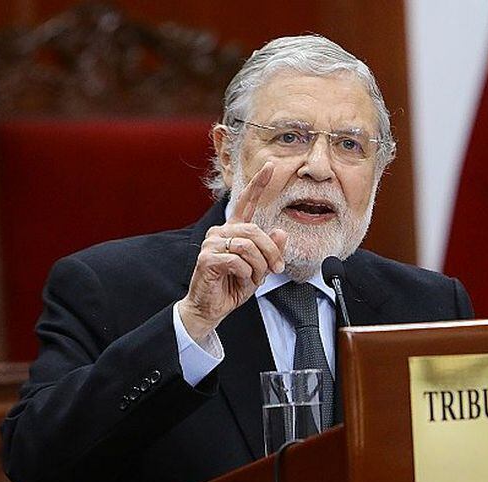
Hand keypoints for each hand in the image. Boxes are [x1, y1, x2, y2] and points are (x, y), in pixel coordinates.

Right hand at [178, 162, 287, 339]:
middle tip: (276, 269)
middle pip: (255, 231)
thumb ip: (271, 250)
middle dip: (271, 252)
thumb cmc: (232, 286)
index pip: (246, 201)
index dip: (259, 183)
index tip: (271, 166)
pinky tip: (240, 280)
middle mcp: (221, 232)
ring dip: (258, 267)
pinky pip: (237, 261)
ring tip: (254, 278)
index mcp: (234, 230)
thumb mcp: (260, 268)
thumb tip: (280, 231)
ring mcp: (212, 243)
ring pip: (248, 246)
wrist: (211, 308)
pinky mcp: (207, 258)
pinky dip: (246, 274)